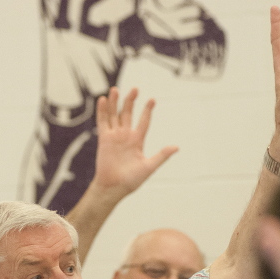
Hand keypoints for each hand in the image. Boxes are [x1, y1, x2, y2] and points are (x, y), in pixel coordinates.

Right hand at [91, 87, 177, 202]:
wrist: (114, 188)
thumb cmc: (131, 181)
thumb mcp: (149, 167)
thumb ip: (161, 156)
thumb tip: (176, 147)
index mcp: (137, 141)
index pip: (143, 122)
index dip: (147, 111)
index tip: (152, 100)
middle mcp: (125, 136)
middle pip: (127, 114)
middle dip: (130, 101)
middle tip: (135, 89)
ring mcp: (114, 137)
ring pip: (114, 115)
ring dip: (115, 103)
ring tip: (116, 89)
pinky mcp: (104, 139)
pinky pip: (103, 122)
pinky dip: (103, 111)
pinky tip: (103, 100)